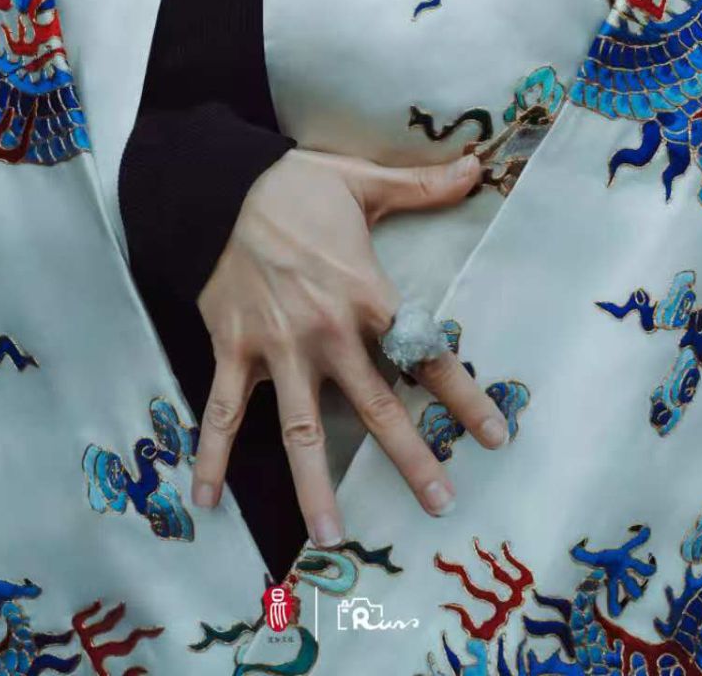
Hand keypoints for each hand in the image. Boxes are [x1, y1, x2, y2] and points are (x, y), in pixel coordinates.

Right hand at [191, 144, 507, 548]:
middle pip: (376, 406)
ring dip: (314, 484)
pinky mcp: (233, 350)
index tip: (495, 437)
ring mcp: (277, 347)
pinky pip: (223, 412)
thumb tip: (477, 166)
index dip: (462, 397)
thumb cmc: (295, 186)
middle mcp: (326, 331)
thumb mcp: (362, 181)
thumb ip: (422, 186)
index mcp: (365, 293)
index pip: (424, 353)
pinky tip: (206, 500)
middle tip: (441, 505)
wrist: (218, 185)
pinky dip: (211, 456)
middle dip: (410, 458)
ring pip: (301, 428)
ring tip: (332, 535)